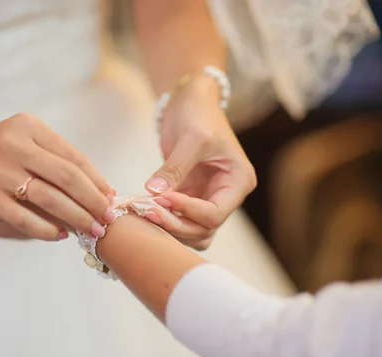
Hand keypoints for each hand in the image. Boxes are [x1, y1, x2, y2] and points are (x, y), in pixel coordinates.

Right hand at [0, 113, 114, 240]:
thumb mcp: (18, 142)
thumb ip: (51, 160)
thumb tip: (96, 189)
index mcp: (28, 126)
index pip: (74, 157)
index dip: (97, 181)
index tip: (111, 199)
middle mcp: (15, 143)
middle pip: (69, 177)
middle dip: (94, 202)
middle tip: (107, 220)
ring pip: (50, 199)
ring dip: (76, 218)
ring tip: (91, 231)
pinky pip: (24, 217)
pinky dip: (46, 229)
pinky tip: (58, 235)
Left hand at [144, 74, 256, 249]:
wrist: (191, 101)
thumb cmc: (199, 113)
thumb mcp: (191, 137)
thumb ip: (175, 168)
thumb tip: (155, 193)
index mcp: (238, 182)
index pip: (215, 213)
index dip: (188, 210)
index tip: (162, 197)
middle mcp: (227, 195)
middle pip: (203, 229)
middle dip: (176, 224)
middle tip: (148, 211)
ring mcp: (207, 198)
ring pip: (191, 231)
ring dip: (169, 228)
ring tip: (145, 213)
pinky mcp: (189, 197)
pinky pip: (178, 218)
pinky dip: (163, 219)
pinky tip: (143, 210)